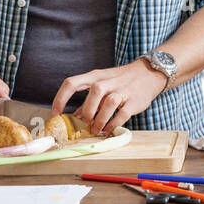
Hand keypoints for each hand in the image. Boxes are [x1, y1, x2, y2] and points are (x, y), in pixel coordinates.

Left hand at [51, 60, 167, 136]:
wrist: (148, 73)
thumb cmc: (120, 80)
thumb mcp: (102, 84)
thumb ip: (89, 100)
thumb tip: (75, 117)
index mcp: (95, 76)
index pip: (72, 83)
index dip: (60, 98)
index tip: (55, 113)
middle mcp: (107, 81)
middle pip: (94, 92)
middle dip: (87, 112)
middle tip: (85, 124)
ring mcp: (122, 90)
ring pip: (109, 103)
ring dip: (100, 120)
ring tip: (96, 130)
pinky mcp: (134, 101)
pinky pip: (122, 114)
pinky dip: (113, 124)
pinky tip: (109, 129)